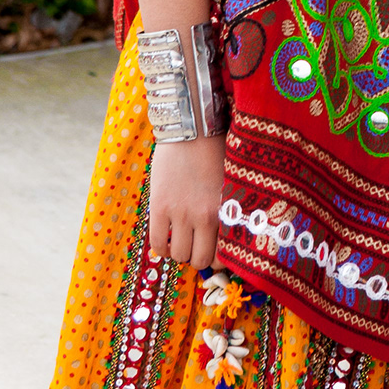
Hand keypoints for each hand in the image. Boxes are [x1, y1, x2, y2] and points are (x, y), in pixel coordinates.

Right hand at [149, 137, 225, 268]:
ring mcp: (181, 213)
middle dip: (197, 258)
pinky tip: (165, 238)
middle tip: (195, 247)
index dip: (219, 260)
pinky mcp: (159, 207)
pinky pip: (158, 242)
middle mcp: (206, 216)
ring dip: (179, 252)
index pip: (225, 254)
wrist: (191, 127)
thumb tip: (226, 236)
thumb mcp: (231, 183)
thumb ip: (228, 210)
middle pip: (200, 261)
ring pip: (179, 255)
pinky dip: (161, 247)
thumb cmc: (216, 150)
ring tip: (179, 240)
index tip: (214, 254)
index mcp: (227, 211)